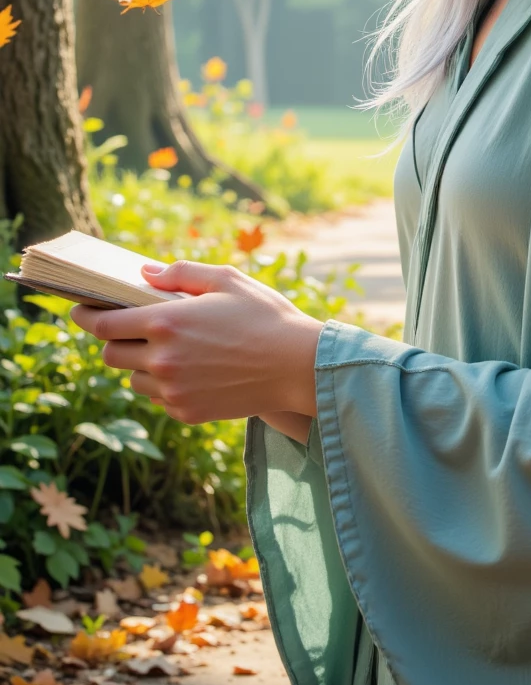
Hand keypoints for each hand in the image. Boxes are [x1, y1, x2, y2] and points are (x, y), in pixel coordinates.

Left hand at [68, 260, 322, 424]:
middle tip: (130, 328)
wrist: (297, 367)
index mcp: (166, 322)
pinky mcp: (186, 412)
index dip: (86, 315)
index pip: (103, 324)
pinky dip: (164, 384)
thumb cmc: (265, 316)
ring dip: (141, 363)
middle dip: (114, 340)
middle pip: (111, 354)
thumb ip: (180, 273)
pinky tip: (191, 370)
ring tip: (169, 349)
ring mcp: (173, 390)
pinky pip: (158, 398)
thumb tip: (144, 274)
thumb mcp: (227, 279)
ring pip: (133, 379)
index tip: (80, 309)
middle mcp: (162, 359)